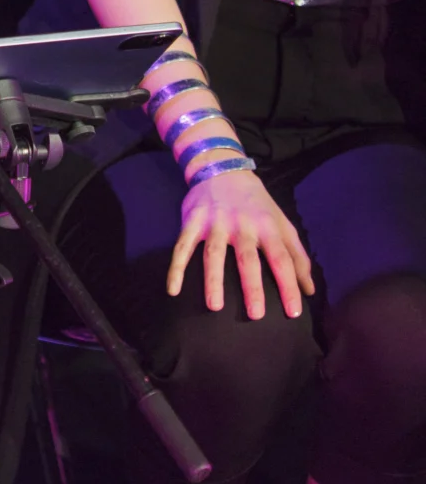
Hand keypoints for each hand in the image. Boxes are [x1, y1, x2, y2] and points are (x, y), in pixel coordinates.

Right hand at [166, 168, 314, 317]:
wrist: (223, 169)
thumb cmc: (257, 204)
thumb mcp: (282, 224)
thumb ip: (297, 256)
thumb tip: (310, 290)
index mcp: (268, 226)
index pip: (282, 258)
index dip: (289, 285)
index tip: (293, 312)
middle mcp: (242, 224)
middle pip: (248, 258)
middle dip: (252, 287)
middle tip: (256, 314)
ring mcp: (215, 223)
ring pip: (214, 254)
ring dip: (213, 280)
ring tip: (215, 307)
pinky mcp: (192, 221)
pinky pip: (182, 247)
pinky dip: (176, 268)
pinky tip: (173, 290)